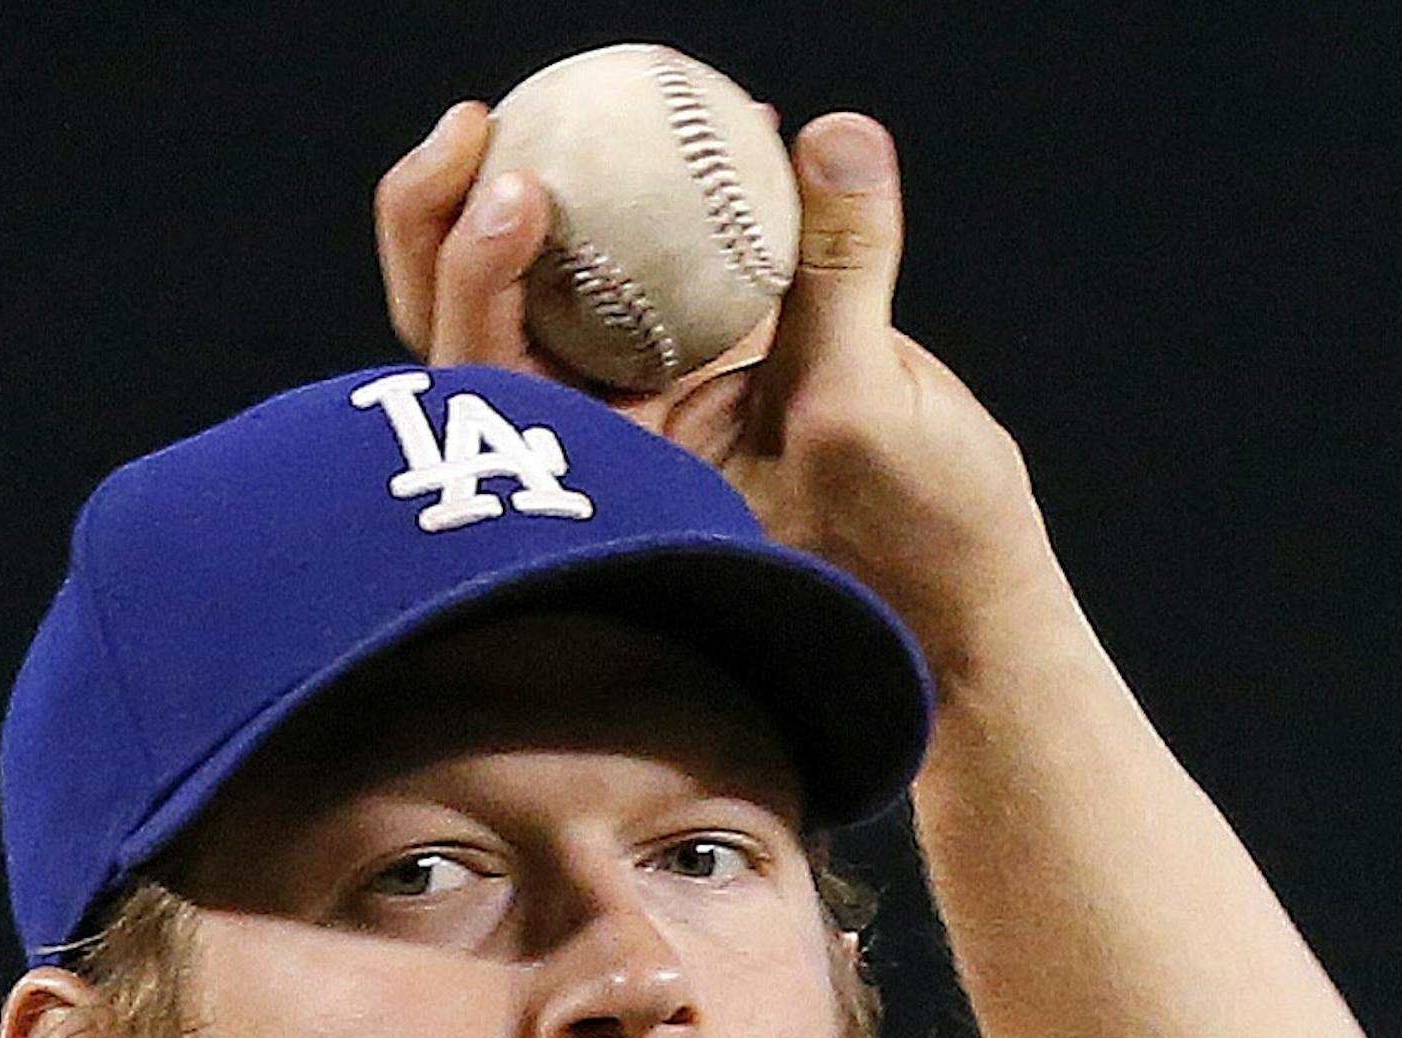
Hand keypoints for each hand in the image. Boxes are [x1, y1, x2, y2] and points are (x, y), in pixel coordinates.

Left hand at [374, 104, 1066, 683]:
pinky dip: (653, 193)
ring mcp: (643, 405)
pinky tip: (714, 118)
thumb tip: (833, 140)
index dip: (468, 277)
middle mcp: (599, 447)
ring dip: (532, 196)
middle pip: (471, 329)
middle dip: (442, 222)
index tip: (517, 190)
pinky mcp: (699, 365)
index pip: (487, 380)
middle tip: (479, 119)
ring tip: (567, 98)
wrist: (959, 575)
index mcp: (602, 484)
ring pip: (545, 297)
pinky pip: (645, 266)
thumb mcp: (870, 407)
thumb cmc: (913, 533)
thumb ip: (840, 272)